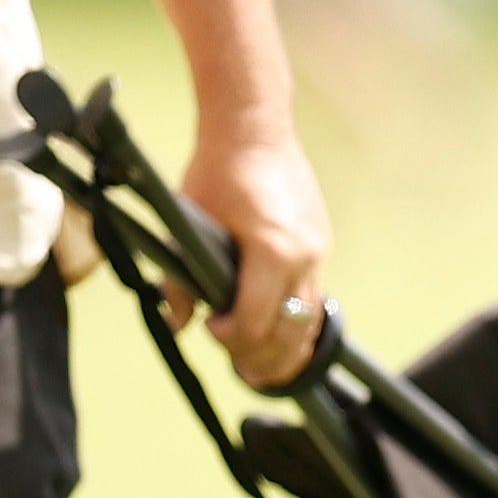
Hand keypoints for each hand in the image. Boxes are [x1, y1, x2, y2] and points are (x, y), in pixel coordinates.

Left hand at [183, 119, 331, 389]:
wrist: (254, 128)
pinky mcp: (320, 247)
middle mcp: (303, 256)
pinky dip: (299, 327)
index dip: (232, 340)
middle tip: (236, 364)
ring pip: (310, 323)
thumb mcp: (187, 225)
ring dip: (286, 350)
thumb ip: (179, 280)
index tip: (211, 331)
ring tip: (262, 369)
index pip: (256, 322)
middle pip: (289, 332)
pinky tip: (282, 341)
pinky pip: (316, 302)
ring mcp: (317, 253)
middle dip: (261, 356)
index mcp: (272, 251)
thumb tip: (176, 322)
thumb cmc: (217, 171)